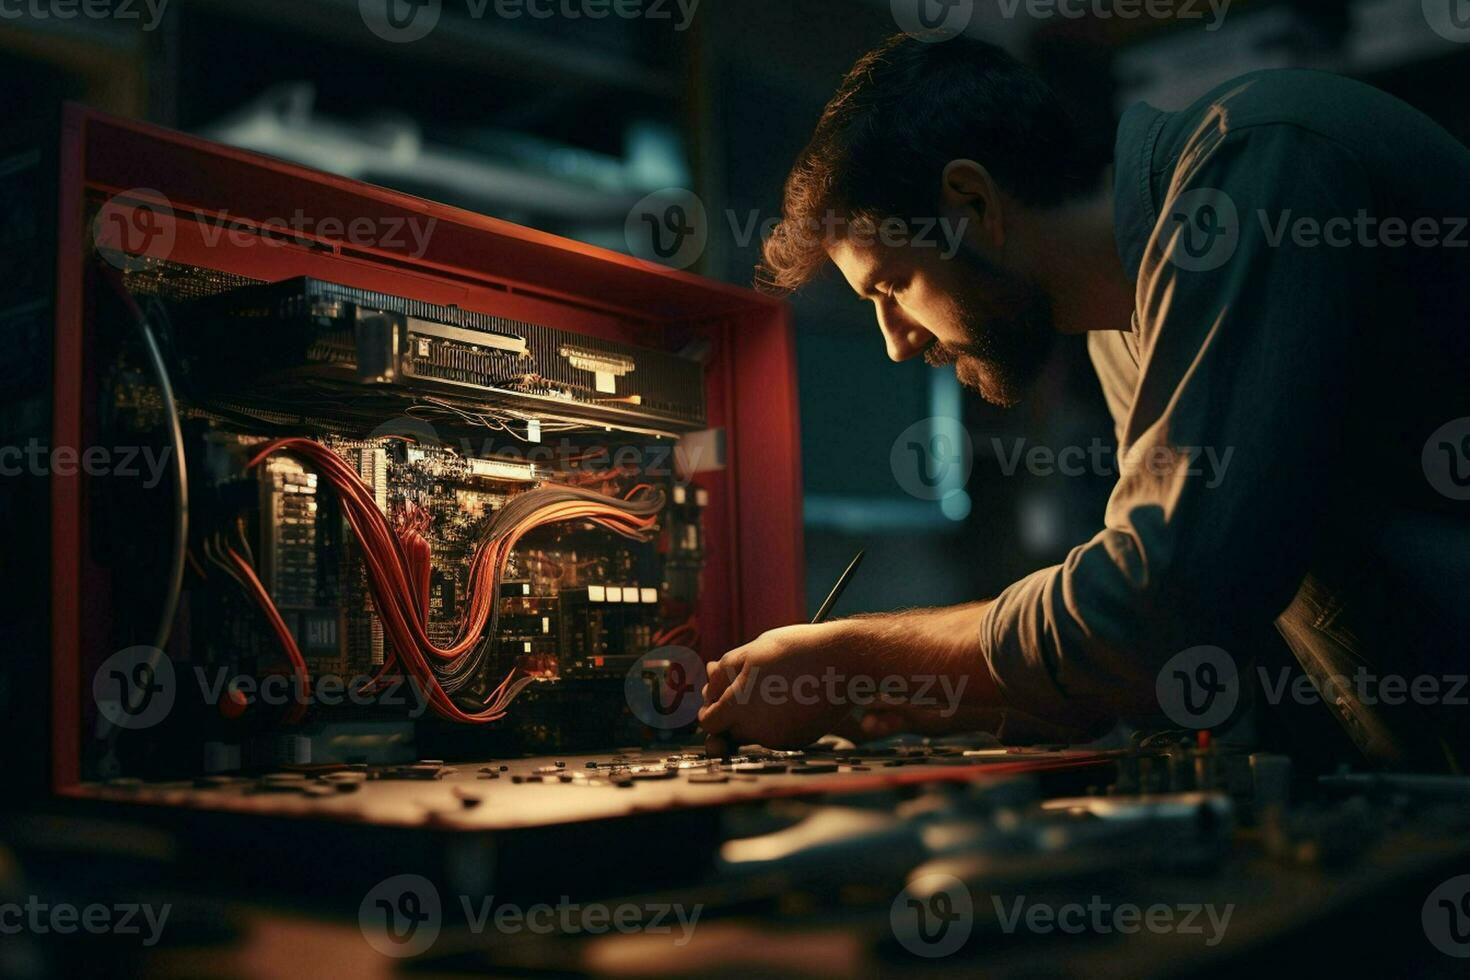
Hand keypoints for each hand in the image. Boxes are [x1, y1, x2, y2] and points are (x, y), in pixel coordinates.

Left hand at [698, 621, 863, 748]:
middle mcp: (758, 730)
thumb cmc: (797, 650)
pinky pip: (776, 736)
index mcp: (740, 706)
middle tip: (745, 687)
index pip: (708, 723)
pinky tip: (789, 698)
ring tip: (771, 688)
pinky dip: (775, 722)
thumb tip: (708, 688)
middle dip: (731, 714)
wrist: (845, 662)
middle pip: (730, 731)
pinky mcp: (798, 741)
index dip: (709, 709)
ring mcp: (780, 739)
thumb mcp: (752, 651)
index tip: (717, 698)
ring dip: (753, 718)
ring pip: (753, 734)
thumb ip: (723, 672)